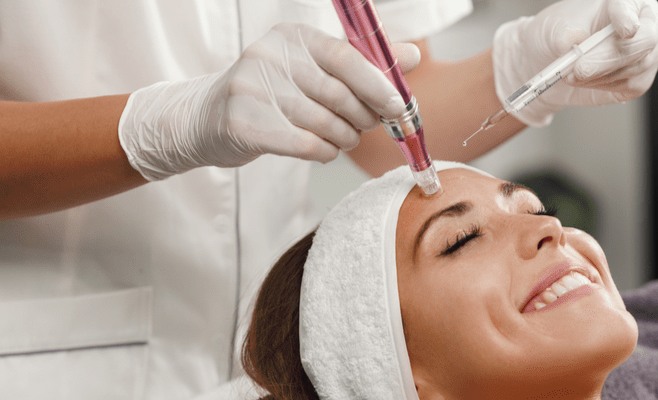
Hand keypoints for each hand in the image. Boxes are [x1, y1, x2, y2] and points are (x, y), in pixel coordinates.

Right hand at [118, 23, 419, 180]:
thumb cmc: (272, 93)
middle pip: (339, 94)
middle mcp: (270, 56)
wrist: (204, 118)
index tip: (399, 105)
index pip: (346, 57)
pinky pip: (306, 145)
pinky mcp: (244, 124)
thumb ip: (361, 61)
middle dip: (364, 117)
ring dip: (345, 138)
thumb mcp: (312, 67)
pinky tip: (323, 150)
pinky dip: (324, 152)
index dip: (379, 84)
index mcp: (292, 36)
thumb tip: (411, 56)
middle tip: (368, 126)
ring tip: (343, 138)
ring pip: (325, 123)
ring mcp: (253, 89)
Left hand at [492, 0, 657, 126]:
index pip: (630, 6)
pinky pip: (629, 86)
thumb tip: (570, 40)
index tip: (624, 30)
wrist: (555, 61)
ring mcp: (649, 53)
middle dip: (608, 58)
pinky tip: (587, 80)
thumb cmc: (562, 34)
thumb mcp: (555, 26)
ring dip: (598, 75)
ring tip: (573, 73)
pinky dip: (602, 86)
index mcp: (627, 1)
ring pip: (634, 68)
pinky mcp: (642, 79)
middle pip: (643, 41)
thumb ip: (563, 32)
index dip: (627, 17)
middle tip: (580, 68)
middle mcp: (646, 23)